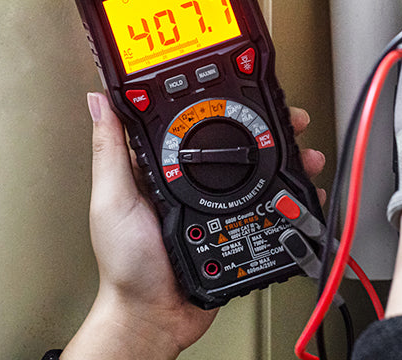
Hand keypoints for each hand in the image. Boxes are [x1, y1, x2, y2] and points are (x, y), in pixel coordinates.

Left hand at [62, 93, 324, 359]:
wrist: (154, 317)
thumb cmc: (127, 266)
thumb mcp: (112, 200)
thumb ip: (110, 151)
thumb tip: (99, 101)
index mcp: (159, 168)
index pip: (191, 122)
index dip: (216, 101)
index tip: (239, 85)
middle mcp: (190, 183)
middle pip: (234, 144)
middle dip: (266, 129)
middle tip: (287, 120)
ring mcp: (215, 205)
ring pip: (258, 173)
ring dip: (285, 160)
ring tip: (302, 153)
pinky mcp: (235, 228)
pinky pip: (268, 208)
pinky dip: (290, 198)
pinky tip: (302, 192)